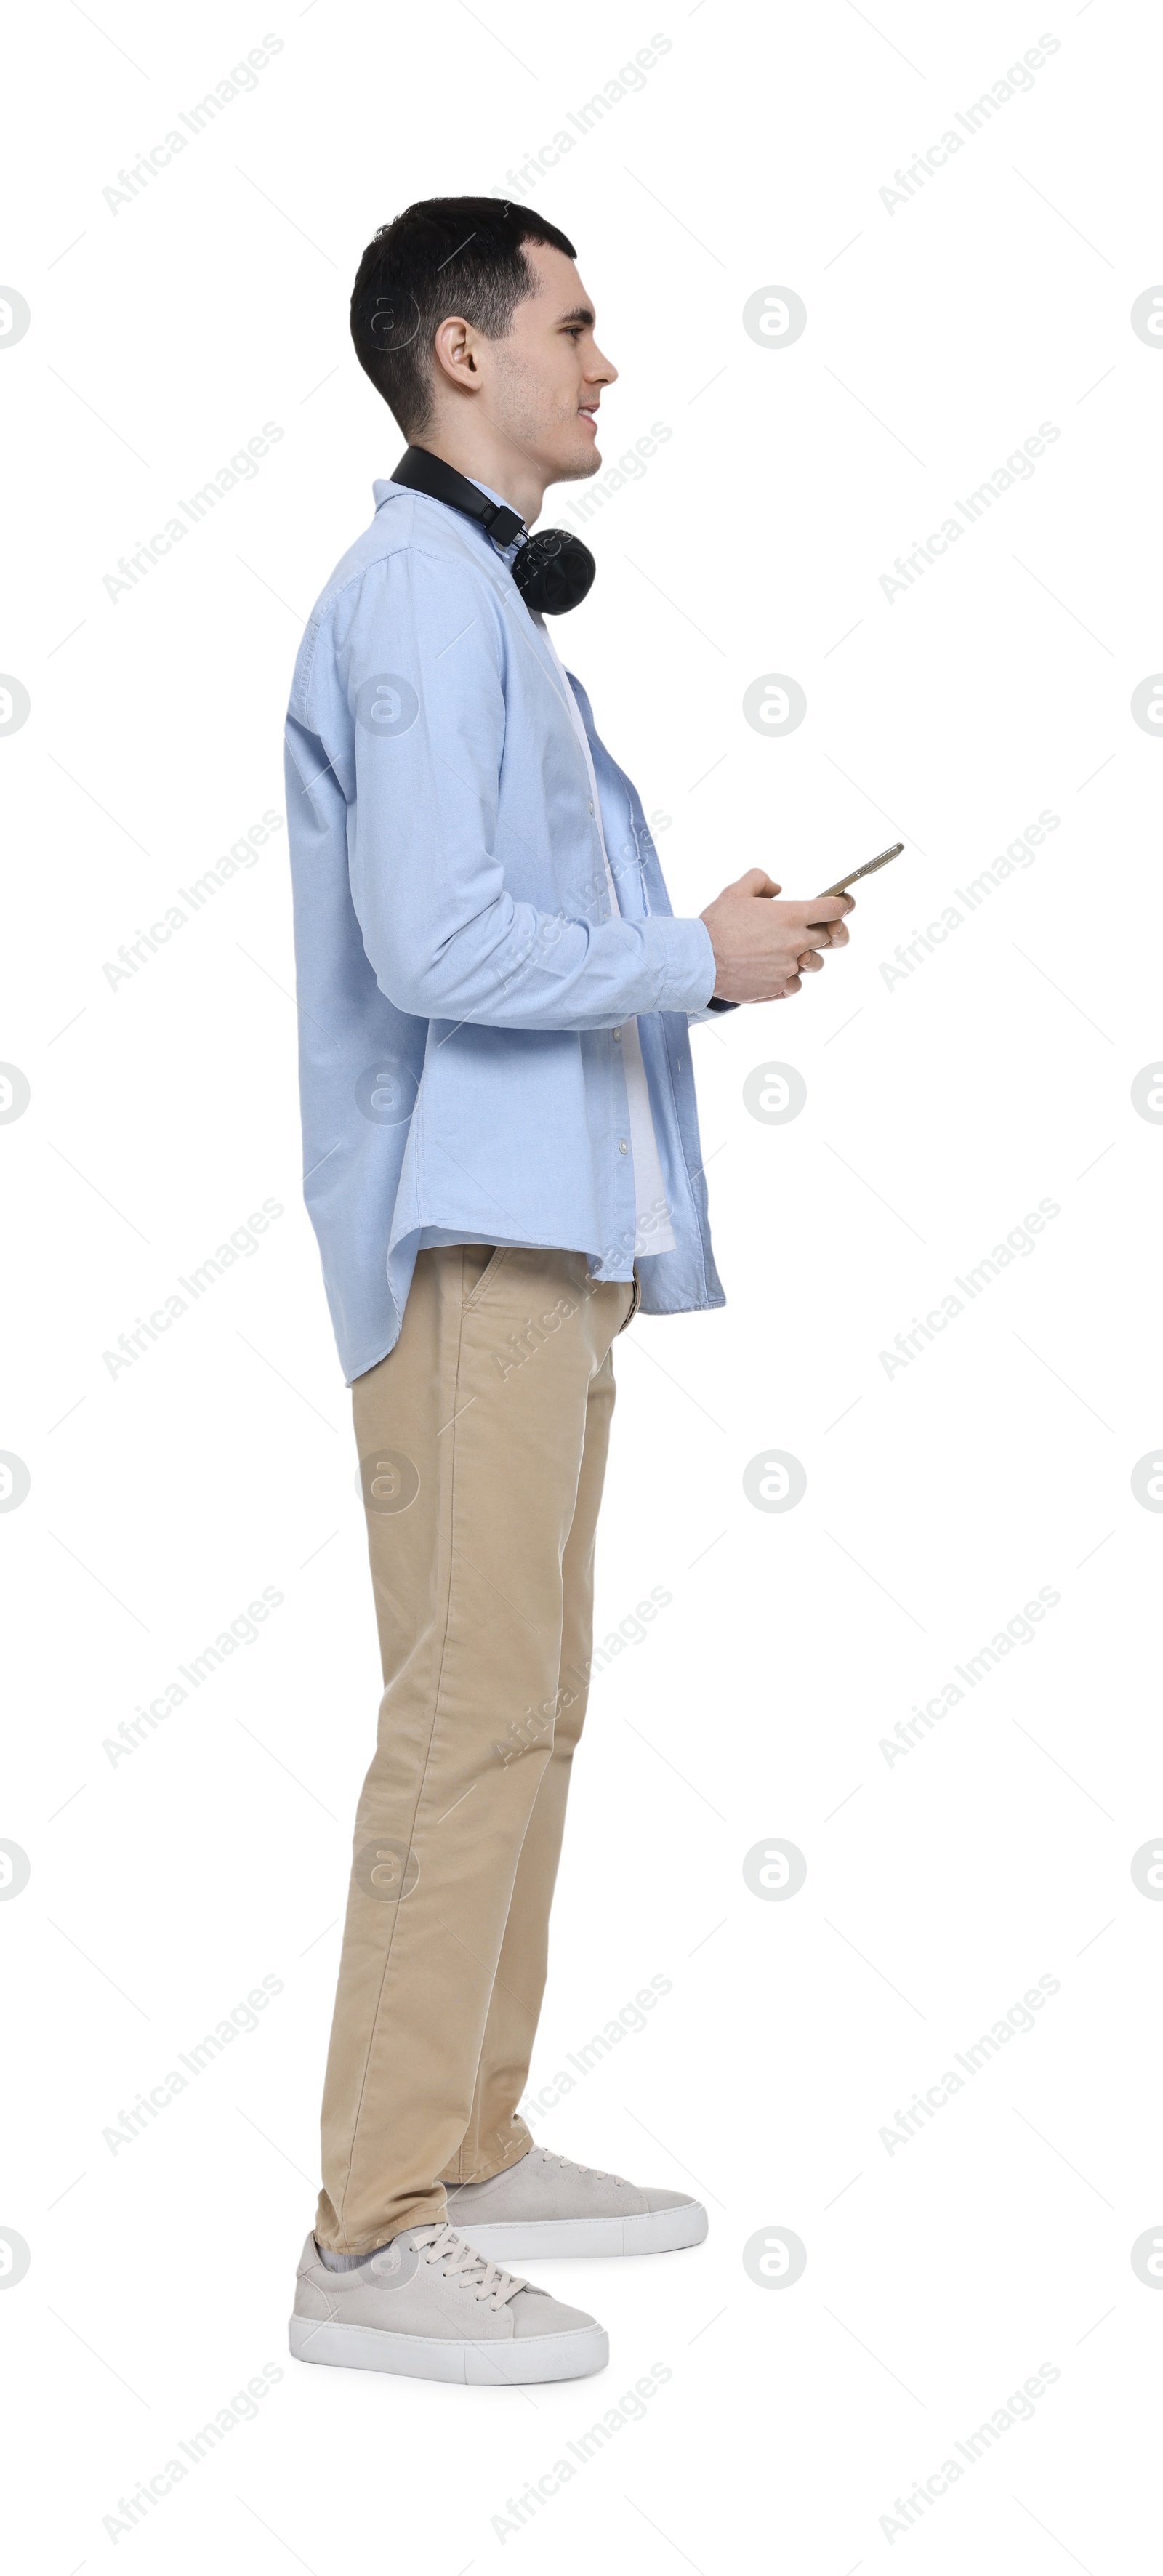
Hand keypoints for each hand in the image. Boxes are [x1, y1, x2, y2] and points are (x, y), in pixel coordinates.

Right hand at [699, 869, 853, 1003]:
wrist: (699, 961)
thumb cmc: (716, 927)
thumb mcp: (736, 891)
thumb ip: (760, 881)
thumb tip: (776, 888)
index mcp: (791, 915)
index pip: (833, 909)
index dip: (842, 905)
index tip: (842, 905)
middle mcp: (795, 942)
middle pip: (829, 937)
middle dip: (824, 932)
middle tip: (811, 930)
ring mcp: (789, 968)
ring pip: (814, 963)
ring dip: (806, 957)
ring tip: (786, 953)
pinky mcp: (778, 988)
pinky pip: (795, 985)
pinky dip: (788, 978)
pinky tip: (773, 971)